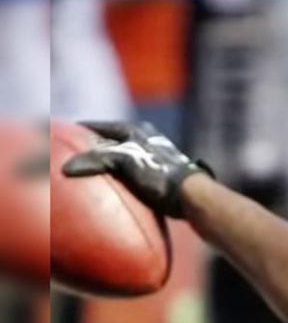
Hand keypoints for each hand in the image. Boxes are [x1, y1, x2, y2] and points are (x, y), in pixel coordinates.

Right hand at [61, 121, 211, 217]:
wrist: (191, 196)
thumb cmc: (160, 174)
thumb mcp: (126, 162)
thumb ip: (98, 160)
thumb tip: (67, 168)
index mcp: (135, 130)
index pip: (99, 126)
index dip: (81, 130)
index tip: (61, 134)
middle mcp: (144, 138)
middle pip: (109, 139)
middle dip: (91, 146)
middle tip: (70, 153)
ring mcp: (152, 155)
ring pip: (120, 155)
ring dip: (105, 161)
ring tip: (87, 170)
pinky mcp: (157, 172)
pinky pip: (129, 170)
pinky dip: (117, 175)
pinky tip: (109, 186)